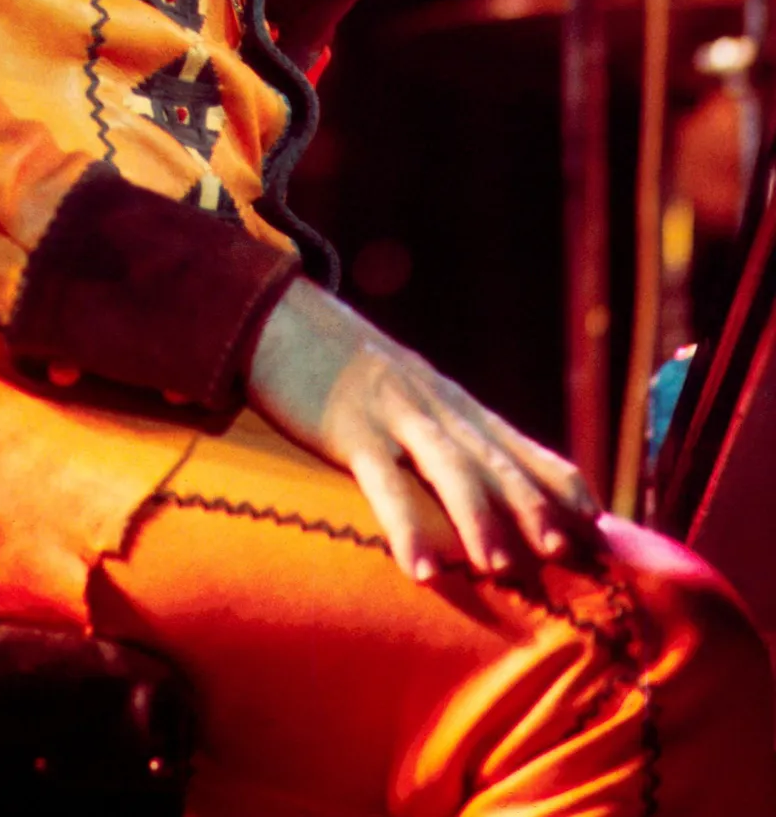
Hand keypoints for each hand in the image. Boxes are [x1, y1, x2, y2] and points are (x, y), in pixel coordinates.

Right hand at [248, 277, 601, 580]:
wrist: (283, 317)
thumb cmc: (347, 373)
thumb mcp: (408, 400)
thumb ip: (446, 439)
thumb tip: (489, 494)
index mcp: (454, 406)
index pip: (521, 447)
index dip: (562, 487)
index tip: (604, 531)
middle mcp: (437, 408)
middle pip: (495, 459)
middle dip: (536, 507)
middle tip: (574, 555)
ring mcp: (395, 415)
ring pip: (449, 468)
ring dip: (480, 518)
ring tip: (503, 570)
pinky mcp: (350, 428)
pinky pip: (383, 482)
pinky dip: (405, 525)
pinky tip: (421, 569)